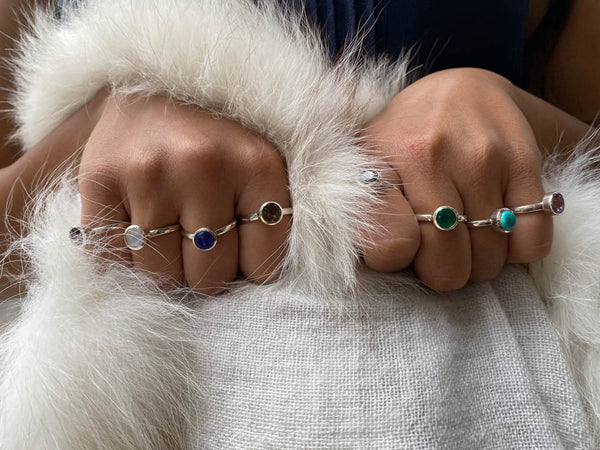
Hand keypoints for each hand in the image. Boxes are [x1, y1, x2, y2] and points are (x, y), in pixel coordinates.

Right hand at [79, 95, 289, 293]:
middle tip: (199, 242)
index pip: (262, 266)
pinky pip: (112, 258)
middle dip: (206, 271)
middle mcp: (203, 166)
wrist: (156, 86)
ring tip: (169, 232)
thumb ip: (267, 218)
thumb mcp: (260, 166)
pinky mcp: (101, 178)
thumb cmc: (215, 138)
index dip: (249, 268)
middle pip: (209, 277)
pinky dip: (124, 257)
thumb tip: (254, 286)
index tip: (238, 250)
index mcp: (257, 166)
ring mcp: (149, 173)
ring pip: (161, 275)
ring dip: (165, 266)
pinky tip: (136, 227)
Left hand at [361, 68, 551, 290]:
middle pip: (447, 263)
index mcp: (380, 162)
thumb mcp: (367, 167)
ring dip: (479, 263)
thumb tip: (389, 264)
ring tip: (467, 239)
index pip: (390, 246)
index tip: (403, 248)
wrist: (456, 91)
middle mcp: (430, 156)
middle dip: (444, 272)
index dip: (397, 260)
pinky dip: (517, 251)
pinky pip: (531, 240)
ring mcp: (481, 158)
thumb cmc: (404, 141)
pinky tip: (500, 232)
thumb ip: (365, 214)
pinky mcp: (524, 160)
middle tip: (440, 254)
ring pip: (488, 257)